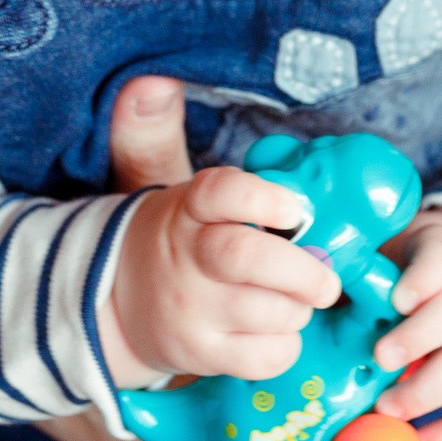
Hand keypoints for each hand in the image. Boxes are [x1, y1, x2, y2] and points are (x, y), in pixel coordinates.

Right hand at [98, 75, 341, 386]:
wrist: (113, 307)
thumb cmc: (179, 238)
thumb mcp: (173, 188)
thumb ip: (170, 141)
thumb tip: (151, 84)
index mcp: (190, 208)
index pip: (220, 191)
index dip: (261, 198)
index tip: (295, 207)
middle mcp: (188, 257)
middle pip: (244, 258)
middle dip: (300, 269)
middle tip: (328, 279)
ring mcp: (190, 309)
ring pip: (264, 312)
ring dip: (298, 308)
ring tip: (300, 299)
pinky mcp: (198, 352)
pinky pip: (262, 356)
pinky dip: (285, 346)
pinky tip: (279, 330)